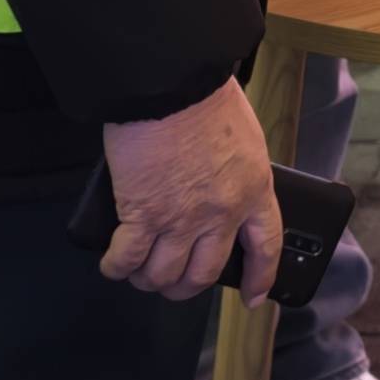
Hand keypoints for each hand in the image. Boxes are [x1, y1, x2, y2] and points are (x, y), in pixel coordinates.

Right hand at [98, 76, 281, 303]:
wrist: (172, 83)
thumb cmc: (207, 95)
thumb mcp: (244, 136)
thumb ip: (237, 170)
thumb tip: (219, 188)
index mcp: (254, 189)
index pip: (266, 246)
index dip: (259, 277)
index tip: (253, 297)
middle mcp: (220, 214)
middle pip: (204, 272)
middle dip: (186, 286)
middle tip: (174, 283)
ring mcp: (180, 219)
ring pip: (164, 274)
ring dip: (150, 279)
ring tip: (140, 273)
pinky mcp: (142, 214)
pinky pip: (127, 258)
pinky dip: (117, 267)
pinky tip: (113, 264)